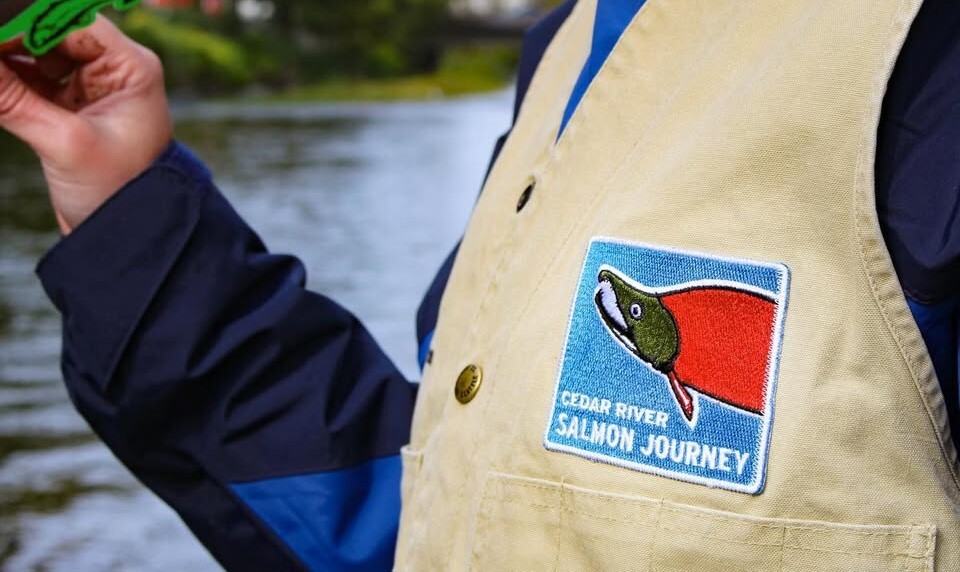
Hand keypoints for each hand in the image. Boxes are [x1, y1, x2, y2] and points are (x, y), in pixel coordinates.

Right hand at [0, 16, 170, 234]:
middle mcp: (112, 70)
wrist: (130, 237)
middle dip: (7, 38)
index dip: (20, 20)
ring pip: (30, 54)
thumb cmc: (119, 192)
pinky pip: (25, 80)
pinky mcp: (66, 107)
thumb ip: (11, 98)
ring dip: (4, 60)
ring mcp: (88, 87)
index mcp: (130, 67)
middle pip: (44, 32)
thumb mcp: (64, 143)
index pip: (67, 20)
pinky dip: (4, 80)